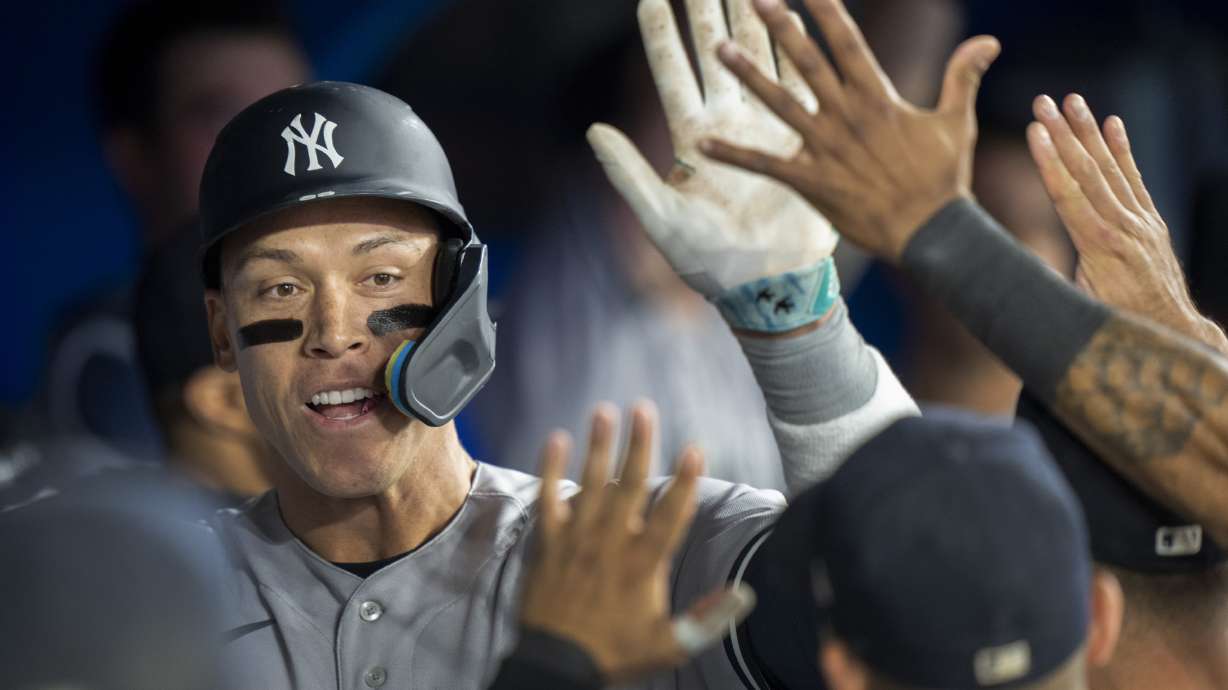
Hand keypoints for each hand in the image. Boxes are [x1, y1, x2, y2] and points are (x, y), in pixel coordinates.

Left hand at [519, 402, 755, 682]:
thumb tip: (746, 593)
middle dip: (639, 445)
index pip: (671, 515)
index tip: (696, 447)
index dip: (686, 481)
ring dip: (598, 446)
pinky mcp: (549, 542)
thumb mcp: (670, 644)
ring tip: (604, 410)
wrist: (555, 666)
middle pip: (629, 485)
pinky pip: (548, 499)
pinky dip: (550, 470)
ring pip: (590, 484)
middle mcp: (611, 543)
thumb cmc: (616, 654)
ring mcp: (577, 540)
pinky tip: (554, 439)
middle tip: (644, 408)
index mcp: (644, 564)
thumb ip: (709, 618)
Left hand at [587, 0, 837, 295]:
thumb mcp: (659, 216)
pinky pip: (798, 85)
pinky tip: (798, 19)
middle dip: (707, 6)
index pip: (671, 70)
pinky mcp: (799, 140)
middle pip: (713, 50)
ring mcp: (765, 126)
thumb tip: (593, 129)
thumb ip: (627, 172)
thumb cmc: (707, 260)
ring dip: (754, 17)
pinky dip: (798, 52)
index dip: (660, 33)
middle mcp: (726, 122)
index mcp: (691, 135)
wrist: (765, 284)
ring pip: (758, 56)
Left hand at [700, 0, 999, 262]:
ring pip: (780, 103)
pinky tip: (703, 143)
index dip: (827, 12)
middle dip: (781, 27)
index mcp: (877, 97)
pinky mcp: (812, 180)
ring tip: (719, 50)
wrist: (931, 232)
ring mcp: (827, 147)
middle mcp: (847, 115)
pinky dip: (734, 155)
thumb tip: (989, 40)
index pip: (847, 43)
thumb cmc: (943, 179)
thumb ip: (962, 76)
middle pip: (807, 62)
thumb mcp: (954, 122)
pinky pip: (766, 164)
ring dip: (749, 75)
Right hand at [1026, 94, 1227, 354]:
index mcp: (1099, 248)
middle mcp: (1123, 228)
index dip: (1049, 162)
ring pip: (1110, 169)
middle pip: (1087, 172)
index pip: (1068, 196)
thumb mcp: (1077, 309)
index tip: (1035, 131)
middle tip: (1043, 102)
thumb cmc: (1114, 326)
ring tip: (1072, 100)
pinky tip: (1113, 124)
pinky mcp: (1150, 222)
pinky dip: (1123, 150)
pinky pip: (1134, 179)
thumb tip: (1005, 271)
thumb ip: (1049, 282)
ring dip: (1088, 132)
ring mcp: (1140, 222)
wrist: (1170, 331)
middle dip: (1063, 134)